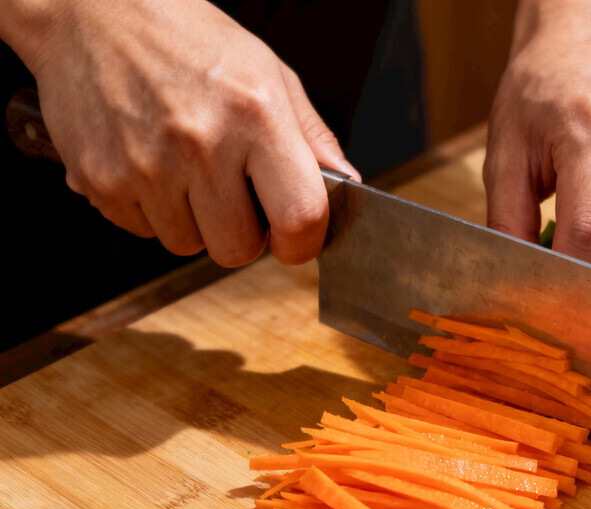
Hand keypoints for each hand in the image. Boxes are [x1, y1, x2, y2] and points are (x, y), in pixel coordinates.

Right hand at [4, 0, 358, 266]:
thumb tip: (348, 187)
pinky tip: (149, 162)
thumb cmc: (188, 40)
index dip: (302, 243)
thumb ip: (313, 138)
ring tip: (185, 168)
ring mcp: (146, 165)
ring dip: (193, 221)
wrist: (90, 10)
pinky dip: (151, 210)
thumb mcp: (269, 74)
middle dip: (241, 233)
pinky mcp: (100, 179)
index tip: (295, 239)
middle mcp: (201, 144)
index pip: (300, 217)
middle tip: (232, 193)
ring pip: (188, 246)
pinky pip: (143, 231)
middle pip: (238, 250)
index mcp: (256, 116)